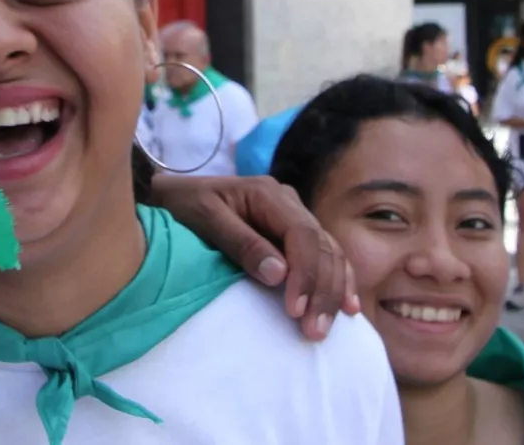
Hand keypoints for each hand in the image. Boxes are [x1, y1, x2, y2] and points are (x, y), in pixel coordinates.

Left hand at [150, 173, 357, 339]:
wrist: (175, 194)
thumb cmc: (185, 206)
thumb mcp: (204, 218)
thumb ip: (240, 243)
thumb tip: (279, 274)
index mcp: (268, 194)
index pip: (301, 234)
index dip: (305, 273)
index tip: (295, 310)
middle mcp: (289, 203)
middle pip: (321, 247)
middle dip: (323, 290)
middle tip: (314, 330)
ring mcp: (295, 218)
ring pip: (330, 253)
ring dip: (333, 291)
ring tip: (324, 328)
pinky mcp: (294, 235)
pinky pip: (326, 257)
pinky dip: (339, 281)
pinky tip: (347, 306)